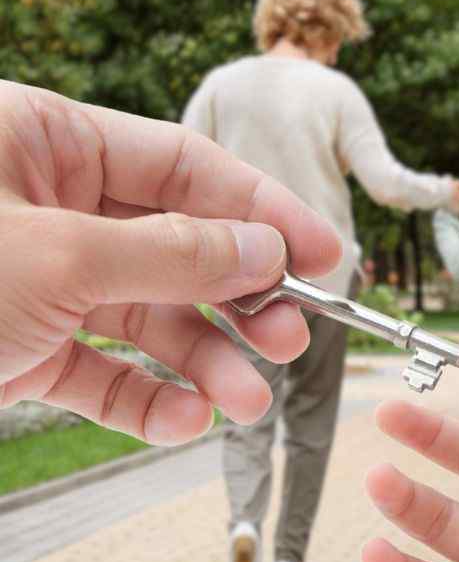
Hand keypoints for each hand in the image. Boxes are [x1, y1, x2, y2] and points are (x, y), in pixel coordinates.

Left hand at [0, 80, 341, 444]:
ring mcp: (36, 279)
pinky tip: (185, 420)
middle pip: (179, 242)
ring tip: (244, 400)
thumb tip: (266, 247)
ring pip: (148, 314)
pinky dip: (147, 399)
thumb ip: (172, 250)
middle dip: (240, 295)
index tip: (325, 253)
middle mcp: (48, 204)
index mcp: (45, 140)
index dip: (263, 209)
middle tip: (290, 335)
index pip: (185, 164)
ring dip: (205, 360)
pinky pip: (102, 371)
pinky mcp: (20, 349)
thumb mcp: (53, 255)